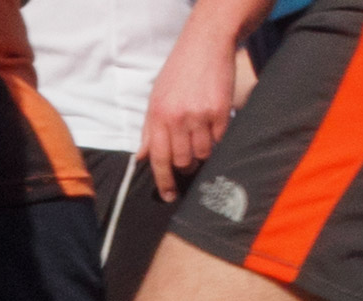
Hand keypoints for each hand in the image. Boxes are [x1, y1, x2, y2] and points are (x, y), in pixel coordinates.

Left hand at [143, 44, 238, 198]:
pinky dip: (217, 138)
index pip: (158, 159)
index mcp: (158, 115)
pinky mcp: (220, 112)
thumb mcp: (156, 97)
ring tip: (201, 137)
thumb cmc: (179, 71)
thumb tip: (142, 157)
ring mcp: (199, 116)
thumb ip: (149, 129)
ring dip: (202, 152)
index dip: (164, 182)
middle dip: (185, 166)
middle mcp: (177, 118)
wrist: (206, 43)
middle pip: (182, 161)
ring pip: (202, 154)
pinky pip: (219, 140)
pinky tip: (213, 125)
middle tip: (188, 159)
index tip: (168, 195)